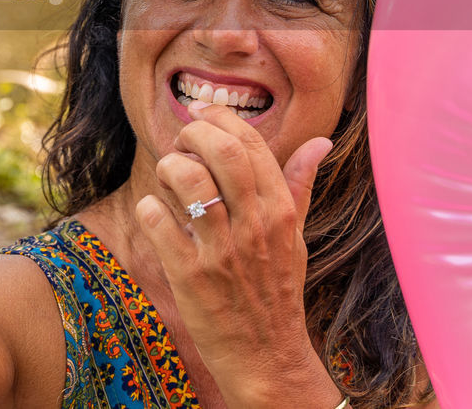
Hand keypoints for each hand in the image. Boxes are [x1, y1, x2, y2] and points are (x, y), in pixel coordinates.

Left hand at [135, 100, 340, 408]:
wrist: (266, 356)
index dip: (219, 119)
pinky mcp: (189, 274)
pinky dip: (149, 208)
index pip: (250, 143)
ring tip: (169, 181)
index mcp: (281, 211)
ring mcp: (221, 250)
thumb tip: (322, 141)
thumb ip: (300, 185)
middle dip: (192, 134)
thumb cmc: (277, 291)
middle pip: (220, 151)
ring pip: (186, 178)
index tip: (200, 115)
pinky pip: (157, 219)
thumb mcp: (296, 237)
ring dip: (168, 168)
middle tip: (181, 144)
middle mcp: (254, 225)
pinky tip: (156, 216)